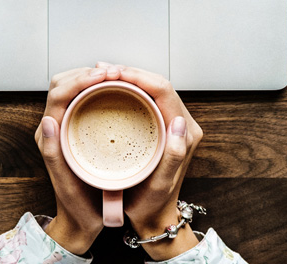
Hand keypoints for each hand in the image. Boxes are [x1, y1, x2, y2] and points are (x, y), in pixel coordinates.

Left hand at [35, 66, 108, 254]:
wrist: (79, 223)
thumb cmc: (77, 207)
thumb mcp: (66, 184)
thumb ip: (53, 154)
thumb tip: (47, 120)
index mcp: (48, 136)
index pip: (59, 93)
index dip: (81, 79)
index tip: (105, 76)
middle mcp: (52, 127)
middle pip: (63, 83)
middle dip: (87, 72)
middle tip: (117, 72)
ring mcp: (63, 127)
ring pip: (72, 88)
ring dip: (92, 77)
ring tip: (118, 76)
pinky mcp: (75, 129)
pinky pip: (82, 99)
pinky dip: (96, 88)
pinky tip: (115, 90)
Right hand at [98, 63, 203, 259]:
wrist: (154, 217)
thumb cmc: (152, 204)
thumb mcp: (161, 184)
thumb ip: (174, 155)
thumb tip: (178, 122)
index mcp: (185, 133)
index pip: (163, 90)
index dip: (138, 76)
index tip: (113, 73)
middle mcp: (183, 124)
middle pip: (158, 84)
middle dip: (131, 72)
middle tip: (101, 70)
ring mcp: (174, 124)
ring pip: (153, 88)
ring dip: (130, 77)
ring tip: (103, 74)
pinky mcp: (164, 127)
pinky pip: (149, 98)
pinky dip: (131, 88)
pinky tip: (112, 87)